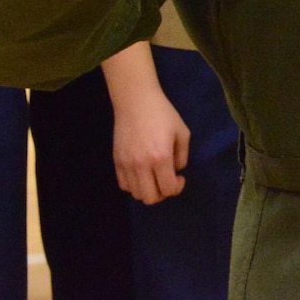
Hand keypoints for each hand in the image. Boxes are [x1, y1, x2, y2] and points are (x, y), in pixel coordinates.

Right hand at [104, 43, 189, 205]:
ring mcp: (126, 164)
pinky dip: (134, 185)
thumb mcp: (182, 132)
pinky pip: (124, 185)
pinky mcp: (116, 161)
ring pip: (135, 194)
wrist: (136, 101)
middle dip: (163, 194)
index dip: (177, 188)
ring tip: (154, 177)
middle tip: (167, 180)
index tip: (180, 177)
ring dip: (148, 190)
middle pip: (150, 198)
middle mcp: (141, 165)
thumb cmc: (163, 114)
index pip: (167, 189)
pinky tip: (141, 173)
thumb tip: (176, 171)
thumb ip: (182, 156)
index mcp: (161, 158)